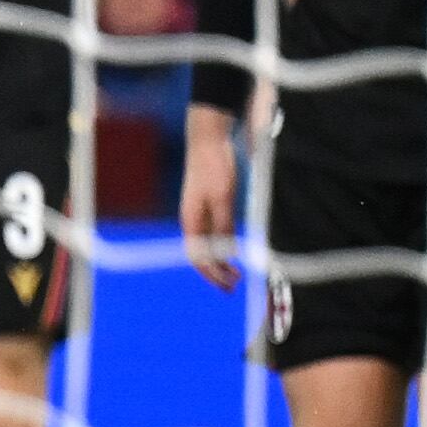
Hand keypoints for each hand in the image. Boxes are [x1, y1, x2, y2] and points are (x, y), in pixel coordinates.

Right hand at [176, 105, 242, 292]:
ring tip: (235, 272)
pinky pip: (213, 233)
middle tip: (233, 286)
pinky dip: (223, 246)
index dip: (213, 274)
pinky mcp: (208, 203)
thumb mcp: (223, 198)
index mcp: (191, 220)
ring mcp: (199, 212)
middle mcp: (192, 220)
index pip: (199, 258)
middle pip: (201, 255)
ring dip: (221, 261)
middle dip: (216, 273)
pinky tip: (234, 249)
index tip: (229, 285)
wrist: (208, 140)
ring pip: (208, 245)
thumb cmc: (214, 166)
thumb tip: (228, 251)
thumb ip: (223, 225)